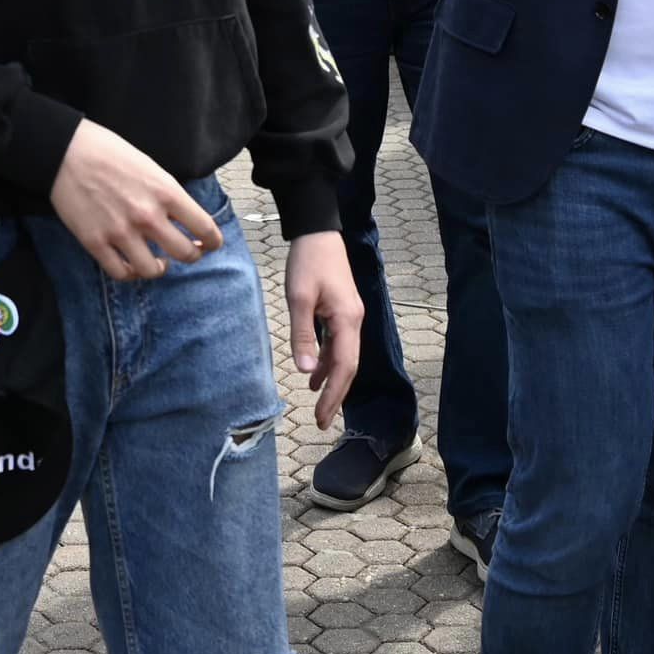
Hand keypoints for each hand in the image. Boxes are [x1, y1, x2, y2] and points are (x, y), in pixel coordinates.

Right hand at [49, 119, 222, 279]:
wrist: (67, 152)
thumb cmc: (110, 152)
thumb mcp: (150, 166)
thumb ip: (167, 194)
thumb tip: (181, 217)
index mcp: (165, 191)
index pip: (203, 227)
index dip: (213, 241)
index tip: (211, 244)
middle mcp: (147, 215)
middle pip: (184, 253)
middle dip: (192, 255)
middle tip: (189, 253)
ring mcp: (121, 232)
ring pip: (152, 270)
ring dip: (160, 268)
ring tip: (159, 262)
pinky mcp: (95, 243)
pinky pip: (121, 273)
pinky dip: (131, 274)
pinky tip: (132, 265)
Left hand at [285, 230, 361, 428]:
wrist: (318, 231)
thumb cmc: (308, 261)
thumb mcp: (299, 298)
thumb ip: (302, 335)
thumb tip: (305, 371)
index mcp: (347, 319)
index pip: (344, 367)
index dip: (334, 395)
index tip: (321, 418)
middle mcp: (354, 320)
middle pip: (348, 366)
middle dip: (336, 395)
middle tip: (322, 422)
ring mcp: (350, 314)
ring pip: (344, 356)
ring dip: (332, 380)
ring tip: (318, 405)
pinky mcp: (342, 309)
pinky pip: (339, 343)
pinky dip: (328, 361)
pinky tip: (314, 373)